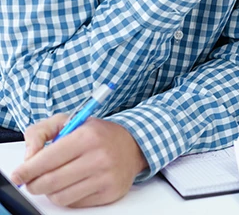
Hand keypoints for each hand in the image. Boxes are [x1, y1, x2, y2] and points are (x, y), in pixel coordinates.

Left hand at [10, 115, 147, 207]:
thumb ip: (41, 132)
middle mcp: (99, 157)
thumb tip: (28, 157)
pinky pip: (75, 203)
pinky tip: (73, 184)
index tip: (19, 175)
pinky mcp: (110, 193)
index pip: (46, 160)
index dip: (26, 170)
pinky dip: (68, 196)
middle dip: (34, 184)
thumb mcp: (69, 121)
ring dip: (51, 191)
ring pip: (60, 197)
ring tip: (55, 181)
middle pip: (50, 182)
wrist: (133, 146)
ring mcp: (106, 177)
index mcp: (87, 137)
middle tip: (32, 181)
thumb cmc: (97, 134)